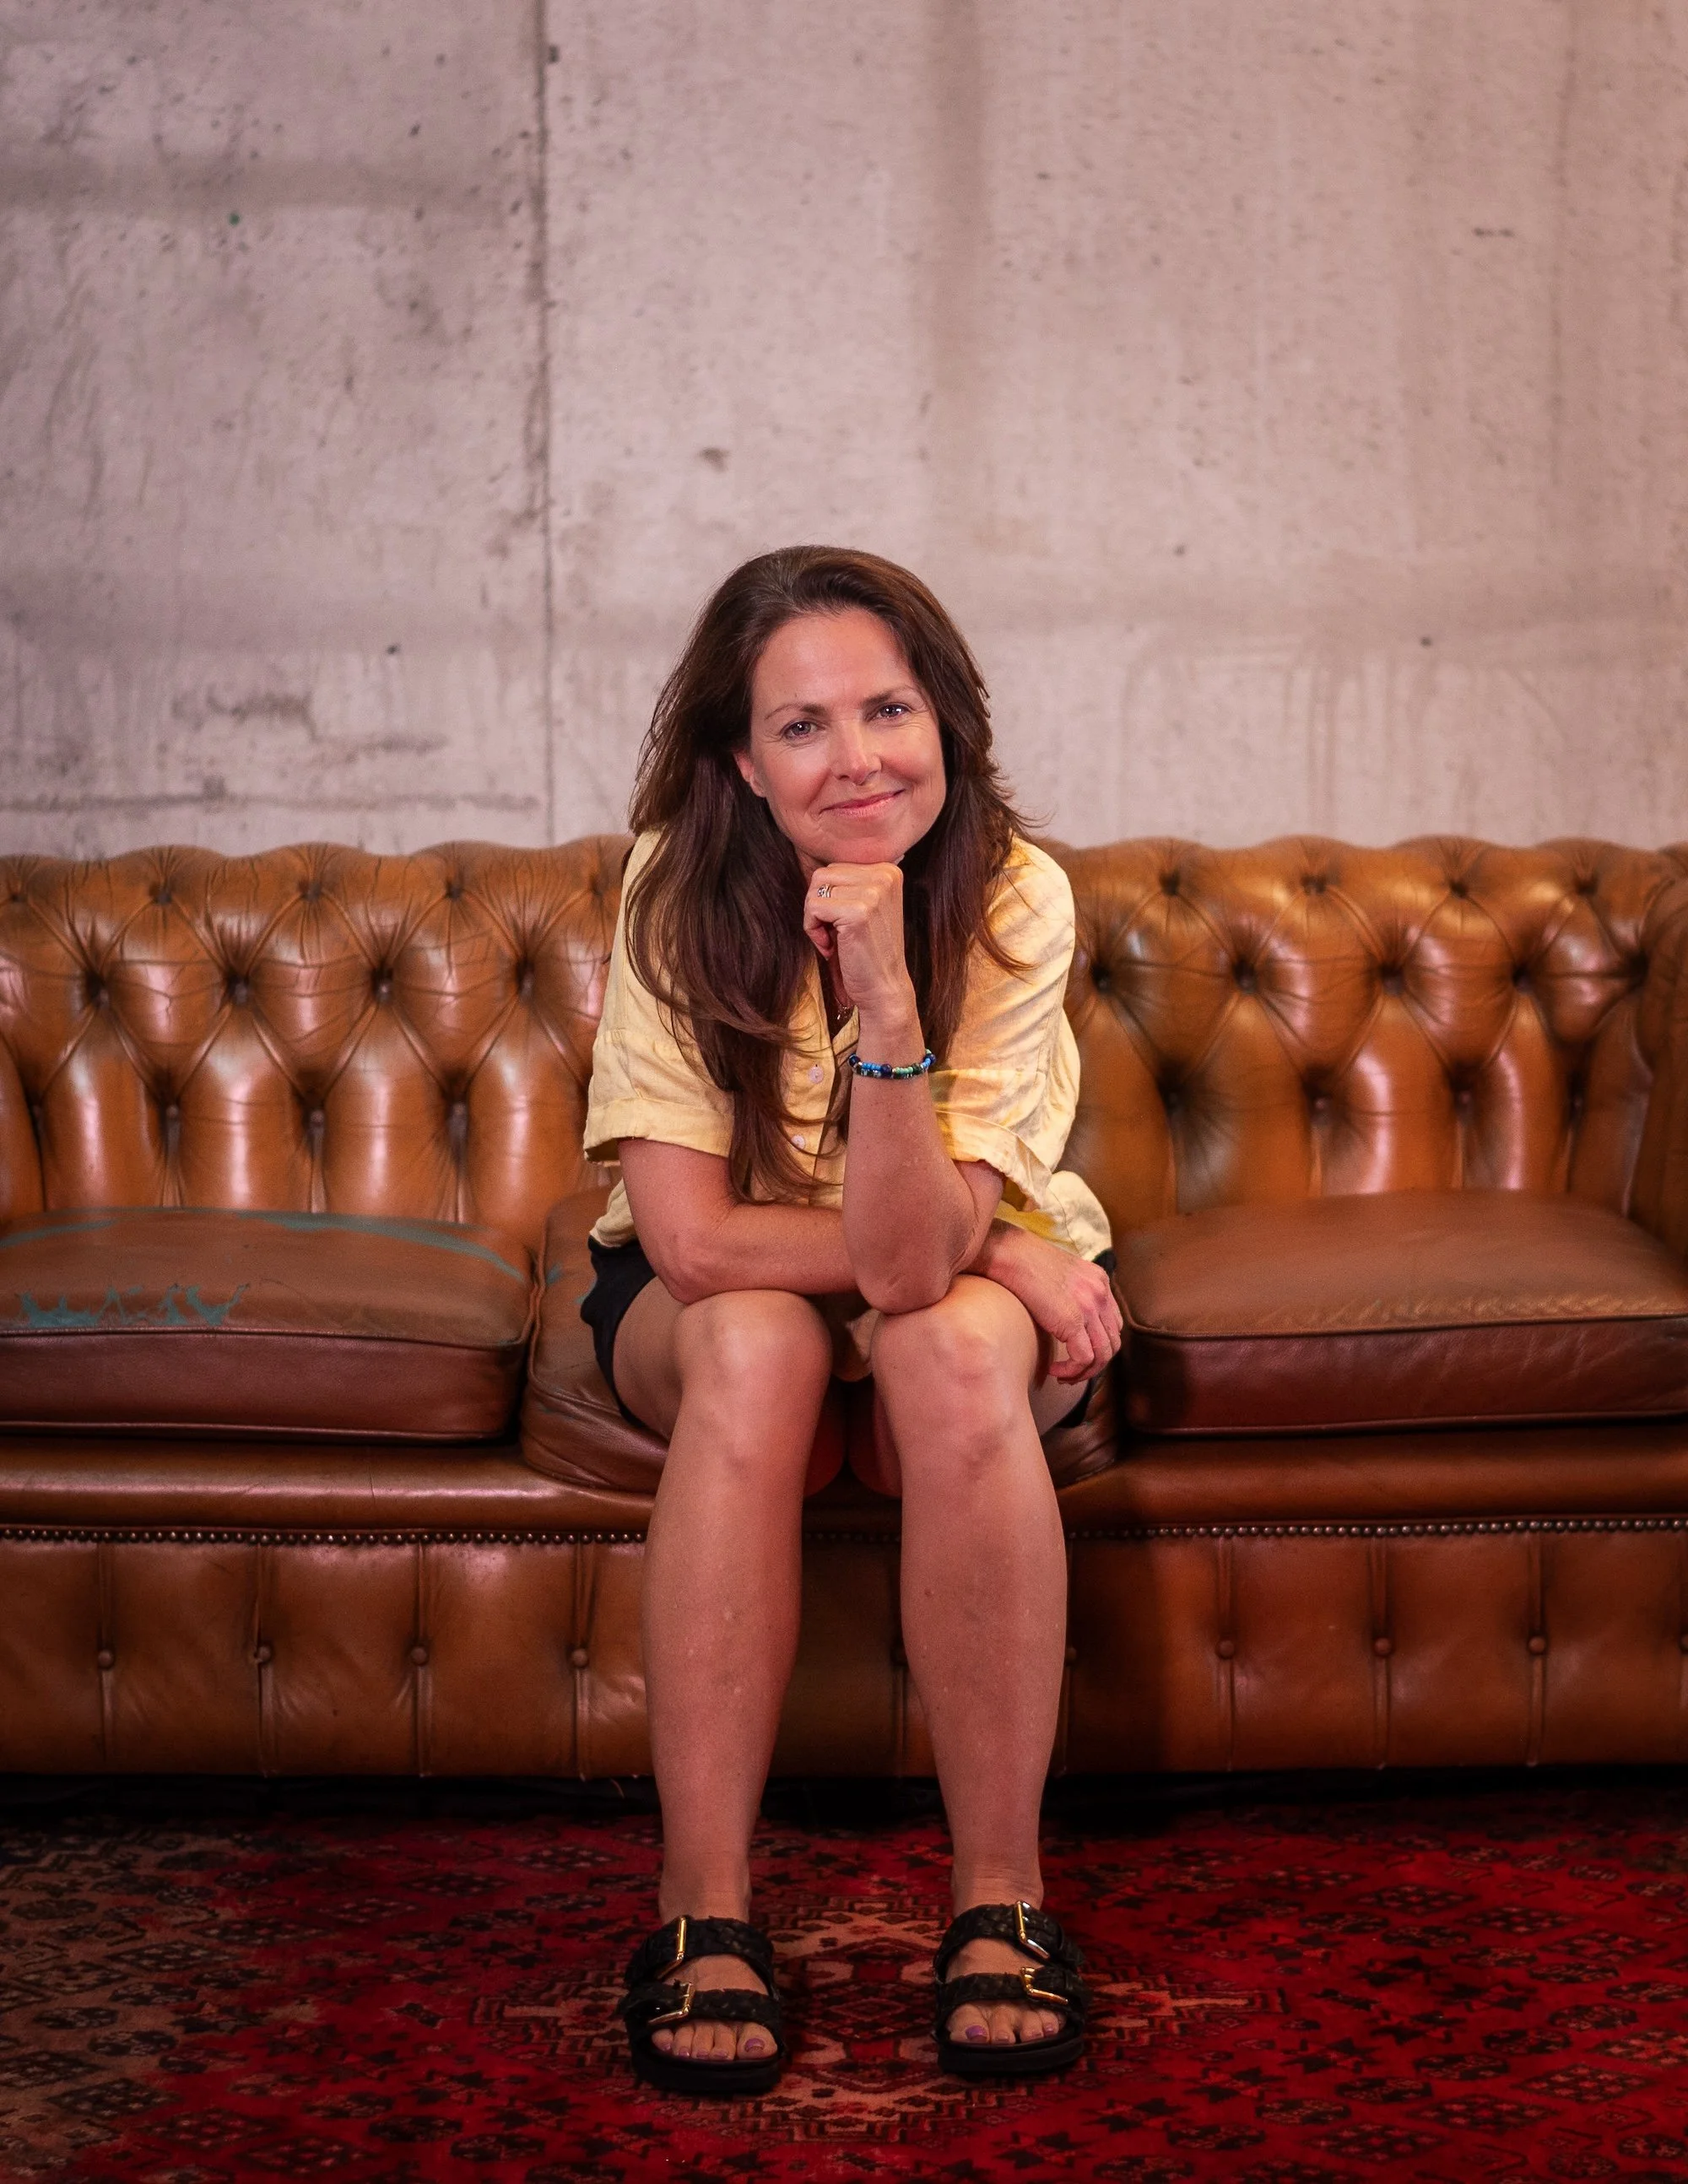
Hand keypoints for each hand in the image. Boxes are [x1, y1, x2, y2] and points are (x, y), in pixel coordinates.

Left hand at [804, 862, 917, 1030]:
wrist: (884, 987)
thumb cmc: (866, 950)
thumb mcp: (862, 906)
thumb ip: (847, 882)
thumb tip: (807, 852)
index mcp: (888, 870)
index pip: (834, 867)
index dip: (829, 898)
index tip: (842, 923)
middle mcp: (885, 875)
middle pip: (822, 874)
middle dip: (819, 906)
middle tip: (834, 934)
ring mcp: (874, 892)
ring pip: (815, 889)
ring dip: (814, 918)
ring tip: (833, 939)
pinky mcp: (859, 911)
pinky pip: (813, 907)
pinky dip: (813, 930)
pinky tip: (832, 947)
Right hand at [976, 1223, 1122, 1383]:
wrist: (1007, 1252)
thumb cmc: (1021, 1261)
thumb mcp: (1057, 1274)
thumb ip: (1069, 1292)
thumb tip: (1062, 1317)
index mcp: (1099, 1279)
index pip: (1112, 1323)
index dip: (1098, 1345)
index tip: (1077, 1354)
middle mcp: (1100, 1292)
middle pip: (1112, 1342)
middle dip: (1094, 1364)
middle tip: (1072, 1372)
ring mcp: (1089, 1306)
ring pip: (1103, 1355)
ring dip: (1084, 1372)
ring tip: (1063, 1375)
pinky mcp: (1072, 1321)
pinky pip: (1084, 1359)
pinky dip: (1071, 1371)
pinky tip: (1054, 1370)